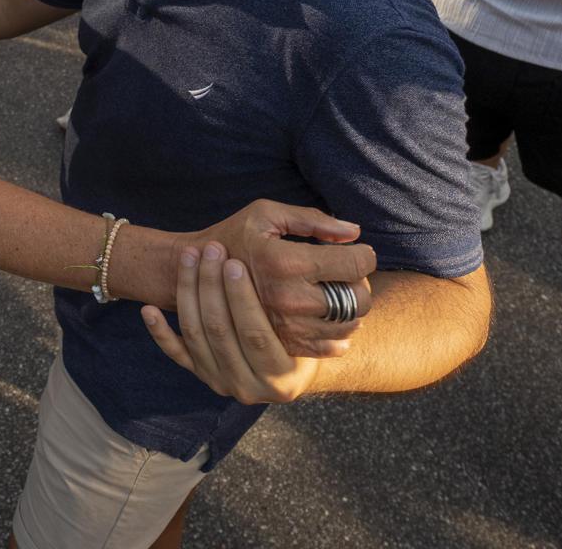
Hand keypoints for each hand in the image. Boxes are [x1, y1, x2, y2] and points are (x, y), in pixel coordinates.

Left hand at [143, 247, 322, 405]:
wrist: (290, 368)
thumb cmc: (308, 336)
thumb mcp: (325, 326)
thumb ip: (325, 294)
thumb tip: (343, 251)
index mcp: (282, 375)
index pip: (256, 334)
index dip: (242, 298)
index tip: (233, 263)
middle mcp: (249, 387)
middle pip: (221, 331)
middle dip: (212, 286)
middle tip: (211, 251)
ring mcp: (221, 382)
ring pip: (196, 335)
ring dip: (188, 293)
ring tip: (190, 258)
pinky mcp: (200, 374)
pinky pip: (175, 354)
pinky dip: (159, 332)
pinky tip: (148, 308)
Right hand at [195, 199, 375, 357]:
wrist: (197, 277)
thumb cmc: (234, 236)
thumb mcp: (265, 214)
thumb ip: (312, 219)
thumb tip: (353, 232)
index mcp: (286, 262)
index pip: (354, 264)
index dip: (365, 255)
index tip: (359, 251)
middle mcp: (289, 299)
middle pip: (358, 299)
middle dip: (361, 283)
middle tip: (348, 272)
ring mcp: (286, 326)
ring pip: (348, 326)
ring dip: (352, 309)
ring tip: (336, 292)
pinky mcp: (283, 343)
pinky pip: (329, 347)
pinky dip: (337, 333)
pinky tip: (327, 316)